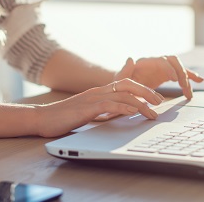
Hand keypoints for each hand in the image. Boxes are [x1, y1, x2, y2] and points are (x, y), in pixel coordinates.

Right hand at [33, 78, 164, 136]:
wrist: (42, 118)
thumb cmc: (64, 117)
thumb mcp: (88, 112)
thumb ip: (104, 111)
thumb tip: (121, 114)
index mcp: (99, 92)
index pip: (125, 84)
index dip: (142, 89)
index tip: (155, 98)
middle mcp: (98, 91)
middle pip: (129, 85)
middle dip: (147, 92)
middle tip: (160, 102)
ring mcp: (92, 98)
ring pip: (123, 95)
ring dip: (141, 104)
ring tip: (153, 112)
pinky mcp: (87, 108)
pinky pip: (109, 105)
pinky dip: (124, 108)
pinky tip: (133, 112)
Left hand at [114, 56, 203, 99]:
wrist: (123, 88)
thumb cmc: (120, 85)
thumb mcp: (119, 79)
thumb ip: (125, 70)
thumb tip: (131, 59)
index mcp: (145, 62)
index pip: (161, 61)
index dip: (169, 69)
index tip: (174, 79)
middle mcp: (156, 62)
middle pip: (173, 61)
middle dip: (181, 73)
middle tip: (184, 87)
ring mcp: (163, 68)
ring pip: (179, 67)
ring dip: (187, 78)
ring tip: (189, 93)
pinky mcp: (167, 74)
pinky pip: (181, 74)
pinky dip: (191, 76)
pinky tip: (200, 80)